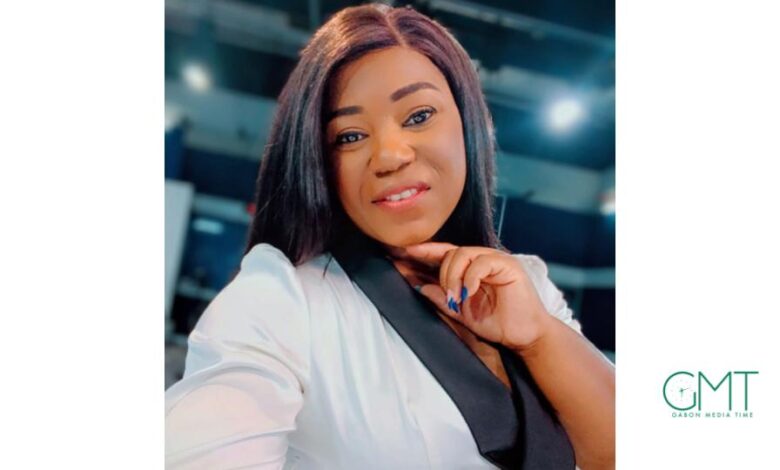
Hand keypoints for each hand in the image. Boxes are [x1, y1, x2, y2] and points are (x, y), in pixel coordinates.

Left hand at [391, 242, 553, 350]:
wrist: (525, 336)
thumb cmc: (497, 323)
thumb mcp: (461, 313)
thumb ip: (442, 299)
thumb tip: (419, 287)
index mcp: (468, 270)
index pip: (440, 255)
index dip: (420, 254)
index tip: (396, 255)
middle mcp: (480, 260)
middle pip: (447, 252)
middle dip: (433, 267)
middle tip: (433, 286)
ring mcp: (494, 261)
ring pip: (462, 253)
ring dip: (452, 276)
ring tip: (454, 297)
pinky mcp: (508, 265)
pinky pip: (482, 262)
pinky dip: (470, 277)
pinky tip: (467, 292)